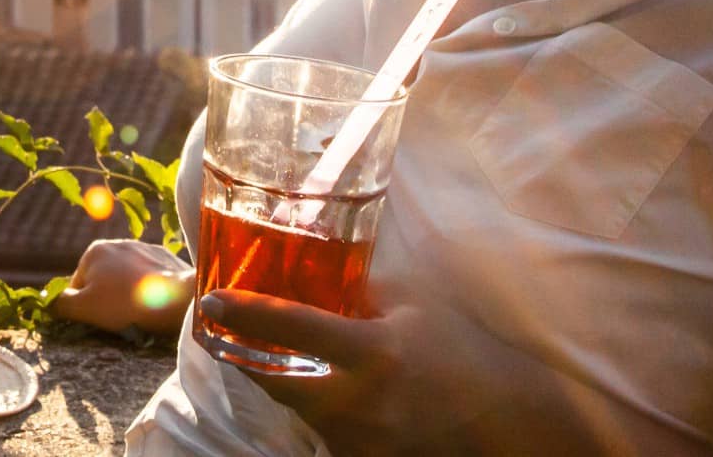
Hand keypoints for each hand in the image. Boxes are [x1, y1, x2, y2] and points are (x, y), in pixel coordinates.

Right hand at [53, 239, 194, 336]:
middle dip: (109, 298)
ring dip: (129, 294)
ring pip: (127, 278)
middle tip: (122, 317)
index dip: (85, 306)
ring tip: (141, 311)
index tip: (102, 318)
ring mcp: (144, 248)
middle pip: (103, 279)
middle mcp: (118, 243)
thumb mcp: (84, 308)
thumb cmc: (126, 303)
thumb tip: (48, 300)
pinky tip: (156, 303)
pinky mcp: (166, 258)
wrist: (178, 298)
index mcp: (95, 251)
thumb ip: (61, 303)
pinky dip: (149, 290)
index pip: (79, 284)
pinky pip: (149, 277)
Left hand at [199, 276, 512, 455]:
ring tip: (272, 350)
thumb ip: (359, 291)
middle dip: (245, 353)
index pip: (293, 328)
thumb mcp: (412, 305)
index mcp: (374, 353)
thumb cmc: (458, 351)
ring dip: (281, 378)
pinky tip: (320, 385)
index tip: (212, 300)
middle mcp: (360, 401)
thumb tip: (314, 272)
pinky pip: (320, 428)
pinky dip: (313, 404)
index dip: (246, 312)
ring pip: (295, 405)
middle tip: (226, 328)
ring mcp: (359, 440)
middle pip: (274, 378)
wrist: (500, 420)